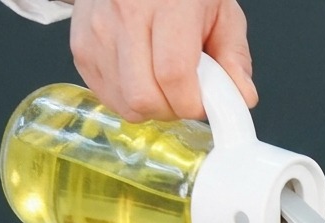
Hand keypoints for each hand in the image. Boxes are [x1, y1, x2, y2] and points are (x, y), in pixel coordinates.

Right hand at [68, 0, 257, 121]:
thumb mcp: (220, 11)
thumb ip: (234, 57)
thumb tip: (242, 98)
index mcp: (167, 2)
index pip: (174, 75)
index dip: (192, 103)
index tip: (203, 101)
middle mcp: (125, 12)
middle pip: (144, 97)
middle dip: (171, 110)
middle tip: (183, 94)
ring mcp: (98, 31)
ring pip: (126, 104)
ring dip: (151, 108)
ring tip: (162, 83)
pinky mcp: (82, 47)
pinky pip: (108, 98)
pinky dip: (129, 100)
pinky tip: (141, 77)